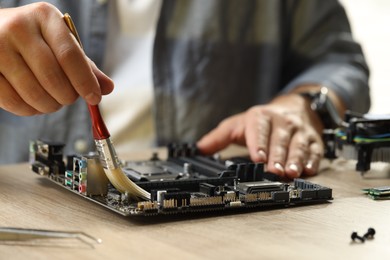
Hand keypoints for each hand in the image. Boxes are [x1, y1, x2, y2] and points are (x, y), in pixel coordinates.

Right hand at [0, 3, 113, 115]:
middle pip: (53, 78)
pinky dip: (29, 110)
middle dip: (67, 97)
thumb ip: (84, 65)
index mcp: (44, 17)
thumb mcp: (60, 42)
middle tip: (69, 99)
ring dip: (50, 106)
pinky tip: (34, 104)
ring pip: (34, 93)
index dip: (86, 82)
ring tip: (52, 102)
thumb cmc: (34, 39)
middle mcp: (18, 27)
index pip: (71, 56)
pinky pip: (13, 101)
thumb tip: (107, 87)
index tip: (95, 98)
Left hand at [197, 94, 323, 177]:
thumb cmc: (262, 121)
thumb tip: (199, 149)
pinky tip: (310, 169)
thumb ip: (219, 137)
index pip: (259, 130)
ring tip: (291, 173)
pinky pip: (315, 150)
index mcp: (261, 118)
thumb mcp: (238, 124)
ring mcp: (299, 131)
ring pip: (299, 146)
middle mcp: (282, 123)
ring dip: (296, 160)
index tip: (257, 158)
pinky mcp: (314, 140)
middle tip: (274, 171)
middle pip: (279, 140)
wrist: (294, 107)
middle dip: (277, 157)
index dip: (258, 144)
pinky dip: (313, 160)